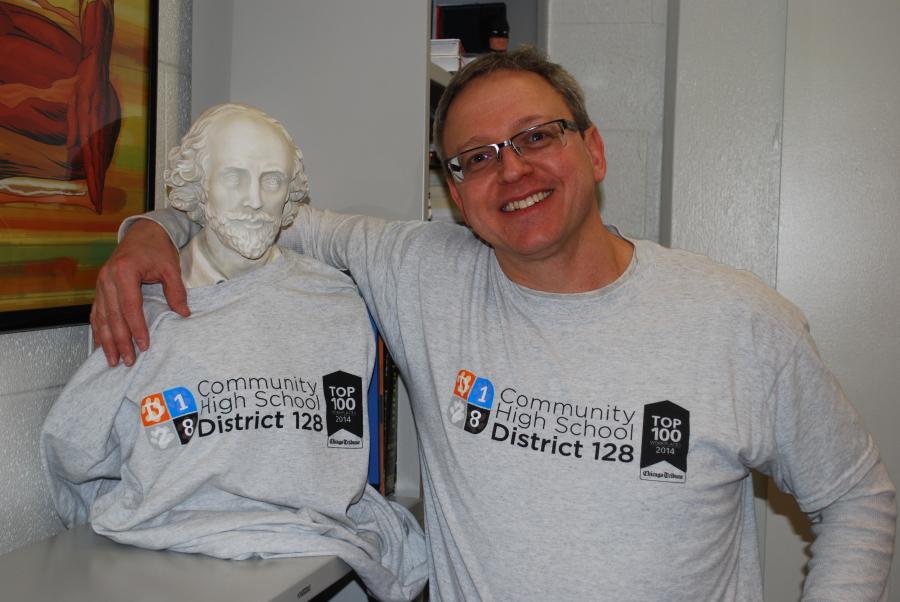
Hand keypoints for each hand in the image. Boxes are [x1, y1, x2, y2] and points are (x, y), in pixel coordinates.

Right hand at [91, 219, 188, 365]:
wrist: (143, 232)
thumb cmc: (157, 248)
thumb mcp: (171, 267)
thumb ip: (176, 291)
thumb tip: (183, 314)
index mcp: (124, 271)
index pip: (130, 306)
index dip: (136, 328)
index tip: (144, 345)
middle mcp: (107, 278)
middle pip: (112, 316)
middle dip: (120, 341)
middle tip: (127, 361)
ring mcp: (101, 283)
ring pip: (100, 317)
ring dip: (106, 340)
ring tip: (113, 360)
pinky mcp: (100, 287)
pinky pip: (96, 312)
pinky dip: (98, 330)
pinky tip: (101, 345)